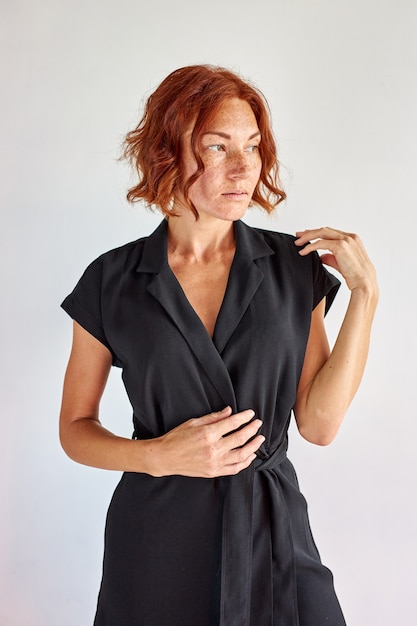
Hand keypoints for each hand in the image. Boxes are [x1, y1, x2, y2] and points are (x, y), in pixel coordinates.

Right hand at [148, 406, 264, 477]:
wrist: (165, 457)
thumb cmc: (176, 438)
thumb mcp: (194, 422)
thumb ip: (214, 417)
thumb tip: (230, 411)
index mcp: (208, 434)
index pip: (233, 423)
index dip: (244, 417)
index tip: (251, 414)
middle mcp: (214, 449)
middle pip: (240, 438)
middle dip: (252, 429)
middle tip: (258, 424)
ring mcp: (215, 462)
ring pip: (242, 455)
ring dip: (254, 446)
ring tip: (259, 439)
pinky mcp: (214, 472)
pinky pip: (235, 468)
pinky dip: (246, 462)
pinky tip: (251, 455)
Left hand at [294, 227, 377, 293]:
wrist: (364, 283)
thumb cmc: (356, 276)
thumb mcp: (342, 264)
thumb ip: (332, 258)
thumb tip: (321, 256)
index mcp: (352, 239)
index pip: (331, 232)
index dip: (317, 233)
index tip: (306, 237)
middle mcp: (350, 237)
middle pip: (325, 230)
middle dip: (310, 232)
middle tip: (298, 236)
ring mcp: (346, 240)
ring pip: (321, 233)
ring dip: (307, 237)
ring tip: (298, 243)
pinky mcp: (341, 246)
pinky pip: (320, 243)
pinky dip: (310, 247)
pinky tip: (303, 252)